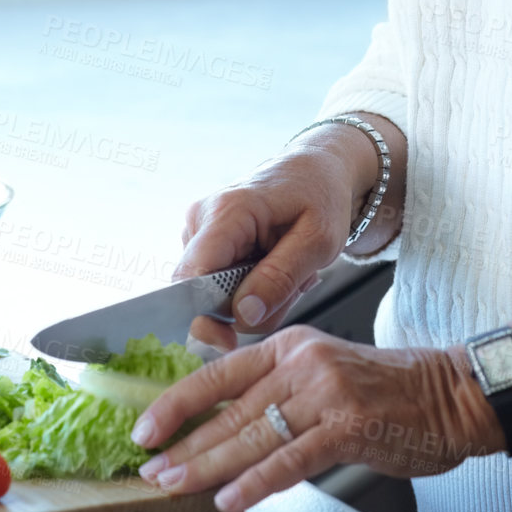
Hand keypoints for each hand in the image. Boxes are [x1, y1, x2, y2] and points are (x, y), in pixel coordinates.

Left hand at [132, 325, 505, 511]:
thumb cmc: (392, 391)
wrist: (454, 394)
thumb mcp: (326, 373)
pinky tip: (231, 498)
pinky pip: (290, 459)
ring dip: (207, 465)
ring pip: (252, 433)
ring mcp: (326, 391)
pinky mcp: (348, 425)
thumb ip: (280, 391)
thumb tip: (225, 427)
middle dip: (184, 444)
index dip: (177, 403)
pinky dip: (256, 482)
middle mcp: (303, 361)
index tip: (144, 429)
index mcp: (291, 346)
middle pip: (229, 409)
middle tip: (150, 470)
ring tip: (175, 485)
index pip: (219, 374)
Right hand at [175, 146, 357, 352]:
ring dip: (257, 296)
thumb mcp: (318, 240)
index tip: (228, 343)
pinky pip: (220, 284)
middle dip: (249, 305)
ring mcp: (199, 229)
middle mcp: (200, 218)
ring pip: (214, 294)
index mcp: (227, 211)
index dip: (202, 316)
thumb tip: (241, 317)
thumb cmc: (321, 196)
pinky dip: (252, 287)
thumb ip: (280, 279)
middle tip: (296, 285)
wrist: (317, 169)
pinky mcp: (205, 241)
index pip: (191, 276)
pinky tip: (276, 265)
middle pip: (203, 292)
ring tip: (291, 268)